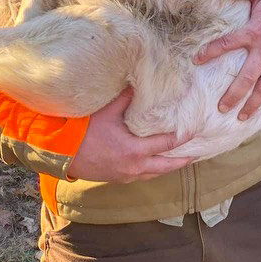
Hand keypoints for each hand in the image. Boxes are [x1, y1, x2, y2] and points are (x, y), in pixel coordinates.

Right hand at [66, 89, 193, 182]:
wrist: (63, 155)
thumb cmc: (84, 132)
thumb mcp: (107, 112)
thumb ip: (126, 98)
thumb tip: (138, 82)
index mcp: (136, 150)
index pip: (167, 143)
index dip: (183, 136)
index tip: (194, 130)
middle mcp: (135, 166)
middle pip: (167, 166)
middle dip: (183, 159)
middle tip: (197, 154)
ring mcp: (127, 175)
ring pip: (156, 174)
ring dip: (169, 167)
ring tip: (180, 160)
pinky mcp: (119, 179)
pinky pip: (143, 176)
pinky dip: (154, 170)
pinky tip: (155, 164)